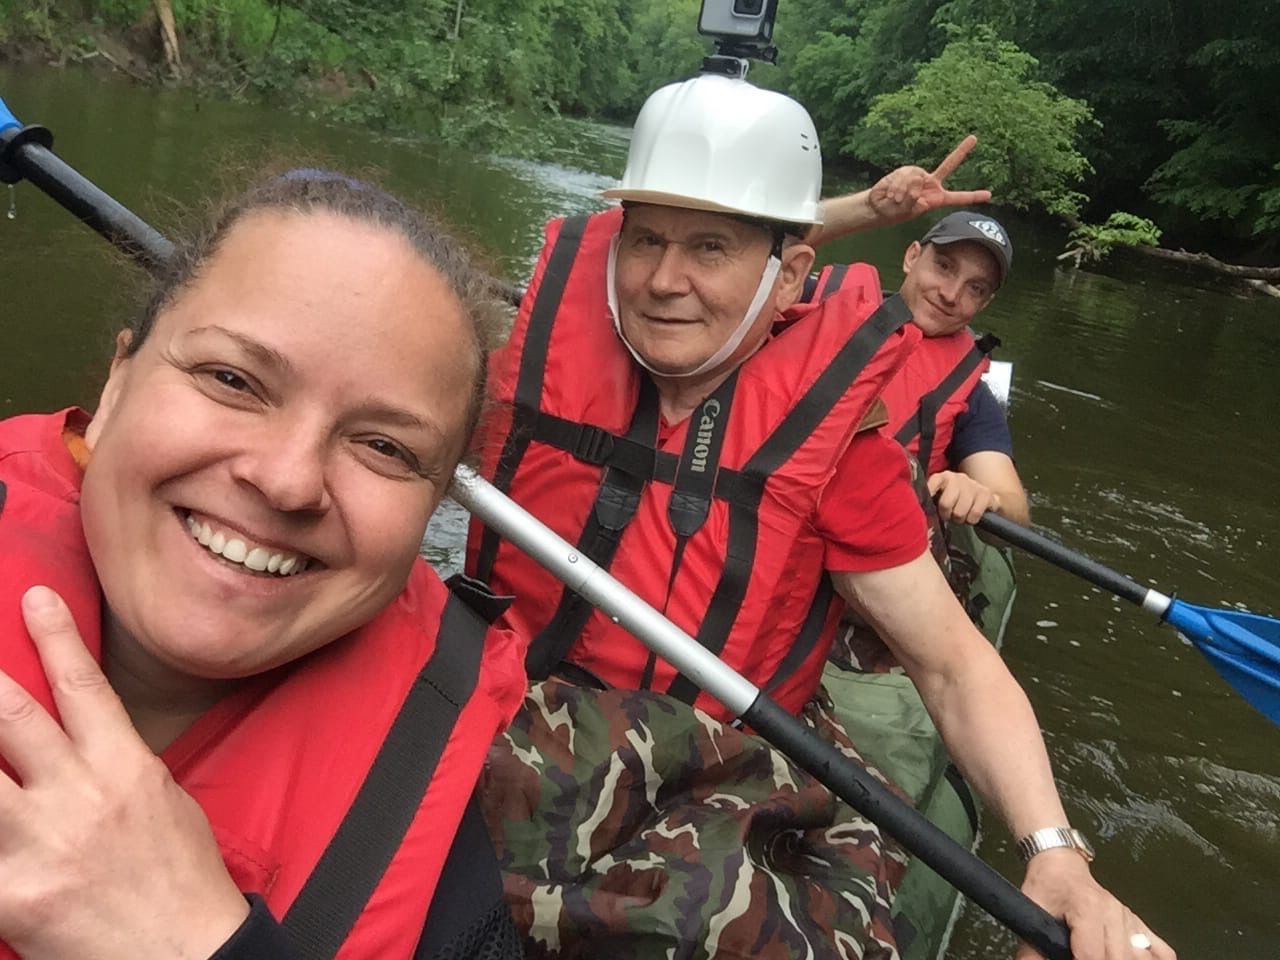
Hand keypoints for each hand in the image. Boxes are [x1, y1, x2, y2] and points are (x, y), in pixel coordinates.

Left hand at [0, 586, 248, 959]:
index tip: (33, 598)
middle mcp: (80, 796)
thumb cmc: (179, 879)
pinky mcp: (10, 896)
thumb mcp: (164, 804)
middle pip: (11, 718)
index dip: (55, 637)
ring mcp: (40, 845)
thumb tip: (78, 739)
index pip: (82, 688)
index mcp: (125, 769)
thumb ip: (114, 768)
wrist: (183, 955)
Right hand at [866, 135, 992, 226]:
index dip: (972, 196)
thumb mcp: (907, 211)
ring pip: (916, 178)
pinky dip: (897, 186)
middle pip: (948, 165)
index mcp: (936, 199)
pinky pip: (905, 175)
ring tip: (896, 199)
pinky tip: (892, 193)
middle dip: (962, 151)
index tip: (989, 195)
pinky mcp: (906, 170)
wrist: (878, 206)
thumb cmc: (894, 212)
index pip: (957, 197)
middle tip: (974, 138)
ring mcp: (918, 175)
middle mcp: (930, 183)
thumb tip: (917, 180)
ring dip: (903, 191)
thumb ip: (914, 198)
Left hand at [927, 469, 999, 523]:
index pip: (932, 484)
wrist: (981, 499)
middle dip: (946, 515)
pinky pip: (975, 513)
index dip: (929, 496)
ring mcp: (972, 484)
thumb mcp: (939, 498)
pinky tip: (971, 516)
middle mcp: (957, 478)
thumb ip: (929, 501)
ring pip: (960, 511)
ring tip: (960, 516)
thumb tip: (919, 510)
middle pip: (945, 504)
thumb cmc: (955, 500)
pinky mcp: (986, 493)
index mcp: (942, 477)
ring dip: (959, 519)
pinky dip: (972, 519)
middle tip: (949, 516)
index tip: (927, 507)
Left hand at [1015, 850, 1174, 959]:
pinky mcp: (1140, 924)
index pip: (1092, 955)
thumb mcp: (1031, 913)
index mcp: (1087, 907)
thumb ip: (1033, 947)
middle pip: (1118, 959)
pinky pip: (1162, 952)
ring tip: (1103, 958)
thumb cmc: (1047, 887)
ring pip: (1141, 958)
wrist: (1062, 865)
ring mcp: (1130, 919)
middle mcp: (1114, 912)